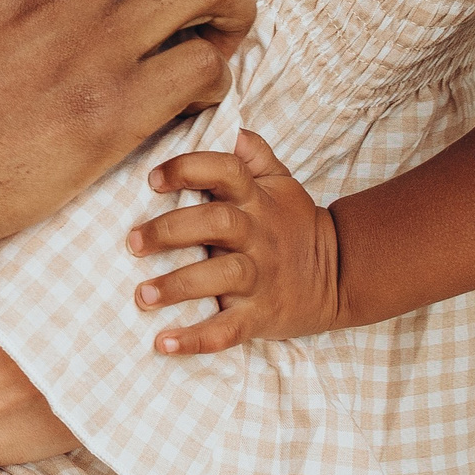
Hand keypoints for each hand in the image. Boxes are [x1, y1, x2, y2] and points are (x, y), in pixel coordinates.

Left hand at [125, 130, 338, 352]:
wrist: (341, 274)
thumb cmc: (296, 225)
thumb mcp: (283, 184)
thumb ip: (257, 157)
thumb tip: (236, 131)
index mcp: (256, 200)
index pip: (225, 172)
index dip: (189, 170)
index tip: (153, 180)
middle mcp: (257, 235)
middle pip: (216, 223)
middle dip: (171, 230)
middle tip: (133, 242)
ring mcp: (261, 277)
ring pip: (221, 277)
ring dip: (179, 287)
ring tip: (141, 295)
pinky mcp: (262, 315)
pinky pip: (229, 329)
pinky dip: (197, 339)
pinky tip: (164, 343)